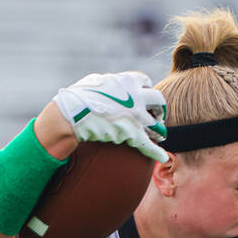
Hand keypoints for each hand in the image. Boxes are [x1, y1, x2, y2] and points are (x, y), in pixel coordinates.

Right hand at [52, 72, 168, 162]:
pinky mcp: (132, 134)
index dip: (146, 90)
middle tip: (157, 115)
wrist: (74, 112)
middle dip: (159, 108)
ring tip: (159, 135)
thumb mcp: (99, 80)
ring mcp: (136, 116)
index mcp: (129, 80)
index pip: (146, 83)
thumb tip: (115, 85)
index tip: (144, 97)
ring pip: (156, 124)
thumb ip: (113, 83)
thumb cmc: (81, 95)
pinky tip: (163, 157)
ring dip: (158, 130)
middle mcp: (137, 96)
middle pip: (158, 101)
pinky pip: (148, 145)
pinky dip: (156, 152)